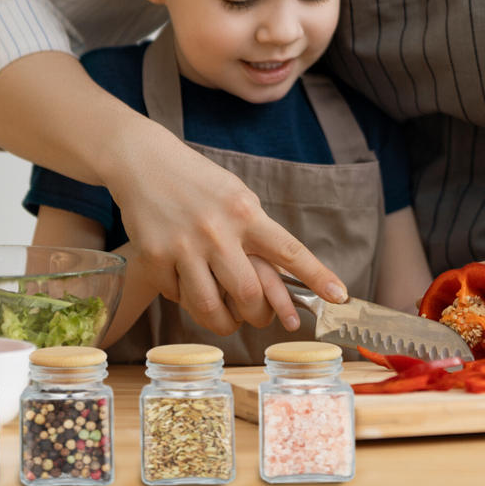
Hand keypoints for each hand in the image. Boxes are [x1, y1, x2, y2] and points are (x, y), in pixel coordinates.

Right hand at [107, 130, 346, 333]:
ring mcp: (184, 246)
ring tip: (230, 321)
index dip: (317, 276)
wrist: (145, 162)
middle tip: (260, 317)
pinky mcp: (155, 259)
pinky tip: (189, 288)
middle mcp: (218, 230)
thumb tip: (281, 273)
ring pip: (211, 308)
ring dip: (225, 323)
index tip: (340, 296)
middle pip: (249, 294)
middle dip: (260, 315)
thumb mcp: (236, 195)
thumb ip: (255, 230)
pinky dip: (187, 302)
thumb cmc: (198, 180)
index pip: (289, 250)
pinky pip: (179, 298)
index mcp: (245, 211)